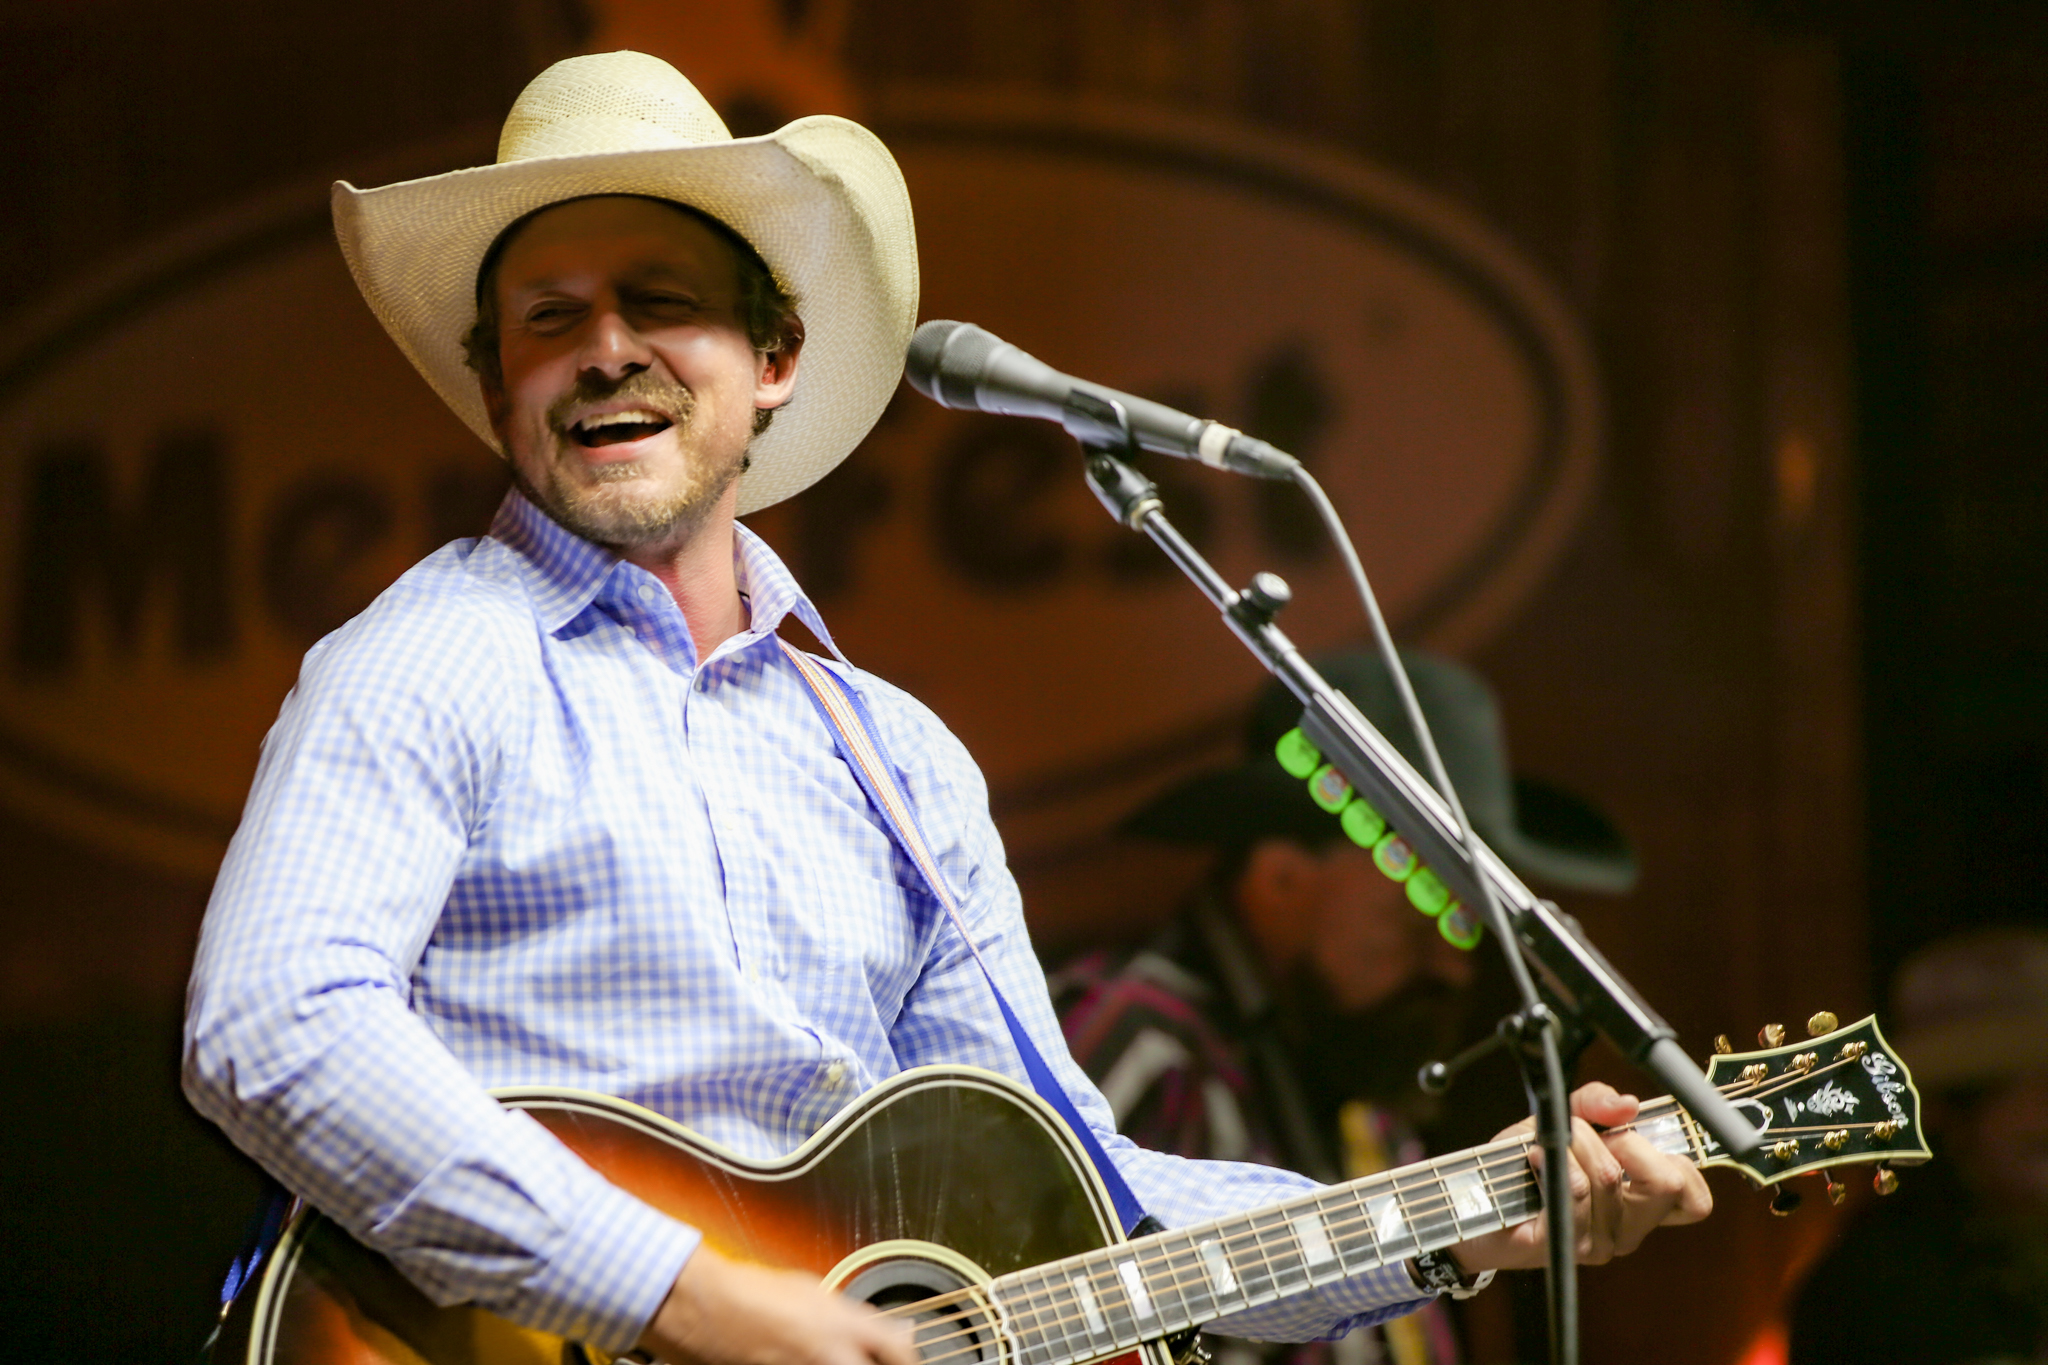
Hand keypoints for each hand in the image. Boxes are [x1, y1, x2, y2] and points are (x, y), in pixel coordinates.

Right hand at [637, 1244, 915, 1364]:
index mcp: (845, 1324)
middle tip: (875, 1363)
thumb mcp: (814, 1292)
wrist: (705, 1306)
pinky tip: (810, 1363)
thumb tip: (894, 1332)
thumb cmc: (754, 1292)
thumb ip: (857, 1318)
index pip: (900, 1352)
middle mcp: (832, 1356)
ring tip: (831, 1358)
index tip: (908, 1361)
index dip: (909, 1360)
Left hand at [1448, 1082, 1711, 1272]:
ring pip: (1611, 1178)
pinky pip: (1574, 1191)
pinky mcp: (1563, 1246)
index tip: (1633, 1137)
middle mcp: (1626, 1231)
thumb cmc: (1521, 1164)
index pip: (1694, 1198)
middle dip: (1626, 1141)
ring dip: (1575, 1144)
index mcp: (1639, 1206)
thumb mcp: (1561, 1120)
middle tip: (1593, 1136)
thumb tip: (1627, 1104)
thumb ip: (1595, 1103)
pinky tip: (1533, 1157)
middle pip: (1666, 1183)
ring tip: (1548, 1146)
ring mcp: (1596, 1243)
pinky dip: (1552, 1160)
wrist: (1469, 1200)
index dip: (1676, 1159)